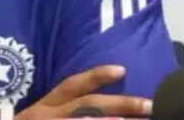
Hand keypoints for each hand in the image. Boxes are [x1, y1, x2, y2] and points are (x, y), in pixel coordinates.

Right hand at [14, 65, 151, 118]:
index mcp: (44, 107)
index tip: (123, 69)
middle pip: (88, 106)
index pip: (71, 86)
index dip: (96, 76)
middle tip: (150, 104)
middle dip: (120, 104)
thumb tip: (91, 111)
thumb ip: (58, 112)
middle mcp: (47, 116)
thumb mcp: (34, 118)